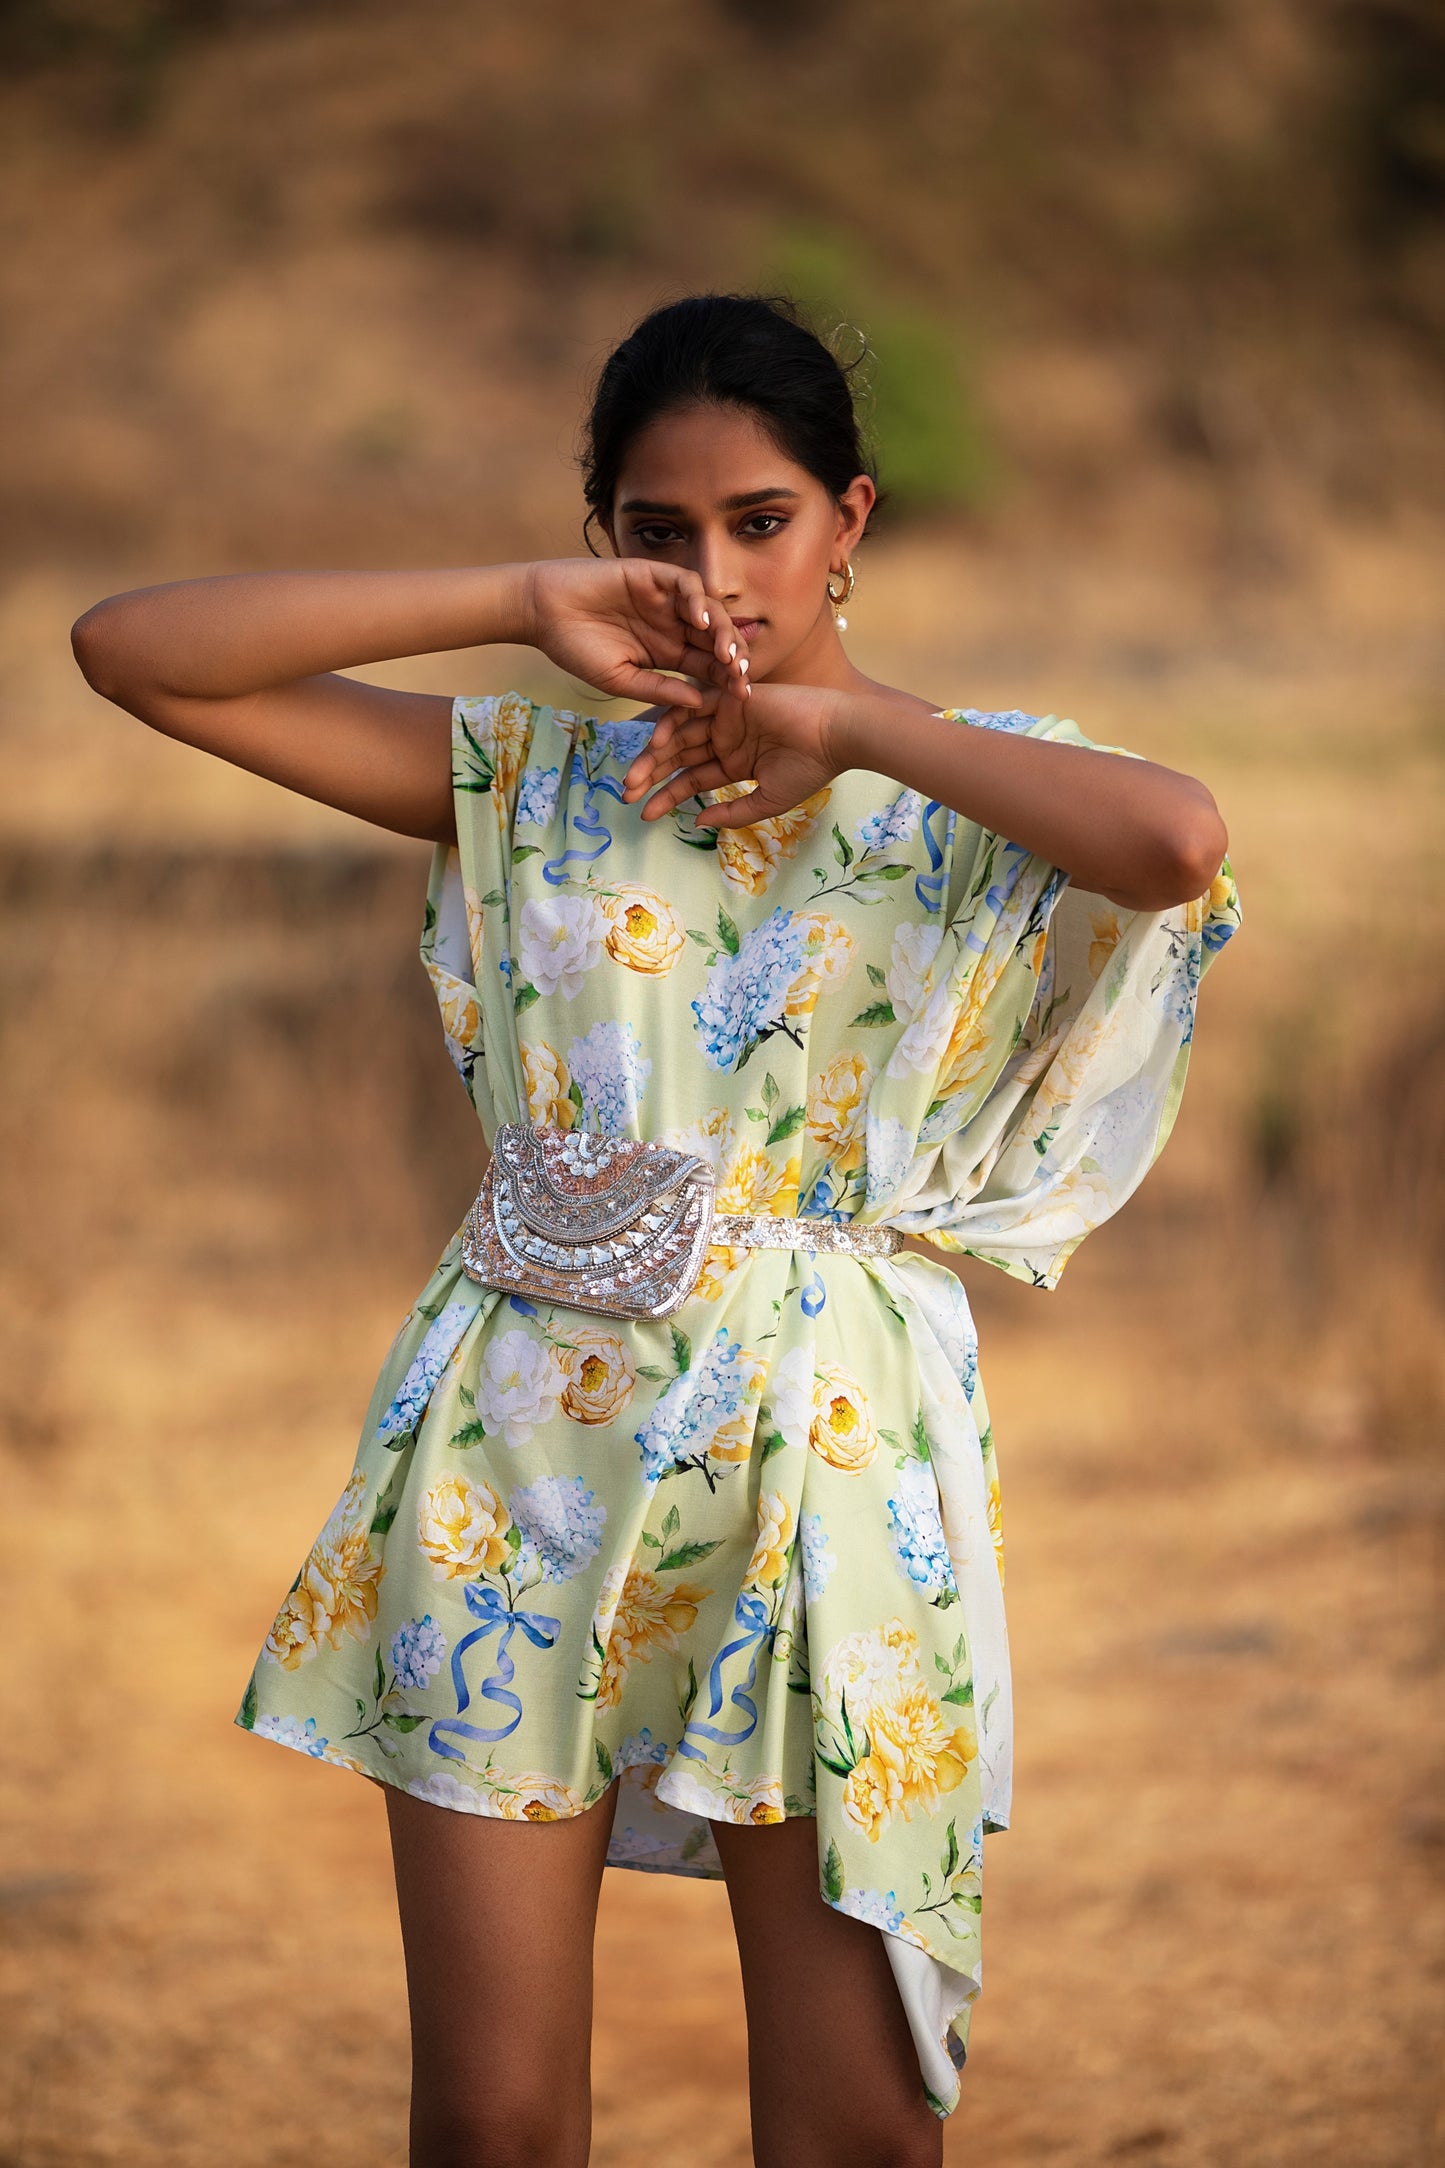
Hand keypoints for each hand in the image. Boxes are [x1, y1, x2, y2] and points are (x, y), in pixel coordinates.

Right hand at [522, 559, 748, 710]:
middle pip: (717, 640)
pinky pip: (686, 584)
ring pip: (710, 611)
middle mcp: (673, 626)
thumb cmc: (575, 649)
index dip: (726, 680)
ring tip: (726, 653)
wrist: (542, 612)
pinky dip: (697, 599)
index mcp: (668, 653)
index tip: (739, 697)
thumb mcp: (621, 679)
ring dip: (723, 631)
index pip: (708, 666)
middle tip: (740, 676)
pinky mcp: (653, 575)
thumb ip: (659, 689)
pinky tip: (699, 619)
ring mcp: (665, 600)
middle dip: (733, 658)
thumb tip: (698, 702)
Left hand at [620, 679, 845, 826]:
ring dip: (655, 754)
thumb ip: (732, 812)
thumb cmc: (810, 770)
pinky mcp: (727, 697)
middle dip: (652, 775)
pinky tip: (656, 744)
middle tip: (628, 794)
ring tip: (636, 777)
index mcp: (735, 763)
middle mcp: (725, 739)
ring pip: (679, 734)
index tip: (645, 815)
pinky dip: (673, 722)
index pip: (692, 780)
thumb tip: (697, 823)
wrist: (835, 734)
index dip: (668, 796)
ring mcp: (724, 718)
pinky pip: (692, 707)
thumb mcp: (767, 802)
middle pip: (679, 757)